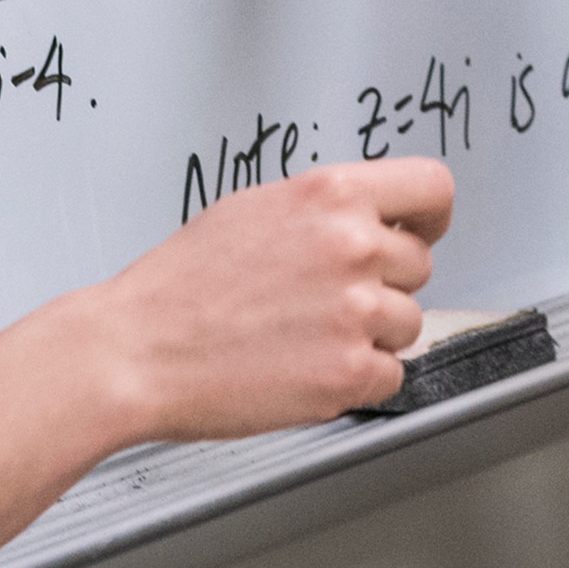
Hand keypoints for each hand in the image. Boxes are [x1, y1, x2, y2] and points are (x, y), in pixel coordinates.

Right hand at [72, 155, 451, 441]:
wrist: (136, 351)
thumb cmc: (180, 287)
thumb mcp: (255, 210)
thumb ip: (322, 210)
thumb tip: (365, 217)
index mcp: (331, 195)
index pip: (432, 188)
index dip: (430, 217)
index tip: (422, 231)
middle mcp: (352, 246)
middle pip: (419, 266)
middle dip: (383, 284)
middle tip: (325, 300)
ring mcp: (355, 311)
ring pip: (407, 323)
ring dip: (369, 334)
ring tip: (305, 336)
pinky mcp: (349, 372)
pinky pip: (390, 375)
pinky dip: (357, 379)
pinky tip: (306, 367)